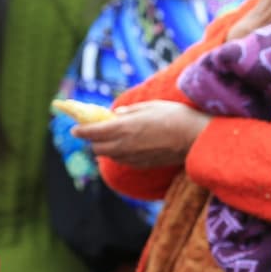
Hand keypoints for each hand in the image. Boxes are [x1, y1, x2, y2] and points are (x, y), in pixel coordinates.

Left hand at [73, 100, 209, 168]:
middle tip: (95, 131)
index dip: (80, 130)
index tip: (75, 128)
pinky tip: (127, 146)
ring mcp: (133, 157)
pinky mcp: (142, 165)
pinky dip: (118, 154)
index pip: (91, 133)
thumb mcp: (150, 106)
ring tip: (112, 138)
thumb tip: (114, 115)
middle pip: (96, 148)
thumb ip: (128, 112)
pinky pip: (122, 161)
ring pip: (109, 156)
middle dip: (92, 140)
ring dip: (105, 147)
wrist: (195, 138)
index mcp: (123, 128)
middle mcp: (124, 145)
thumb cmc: (174, 116)